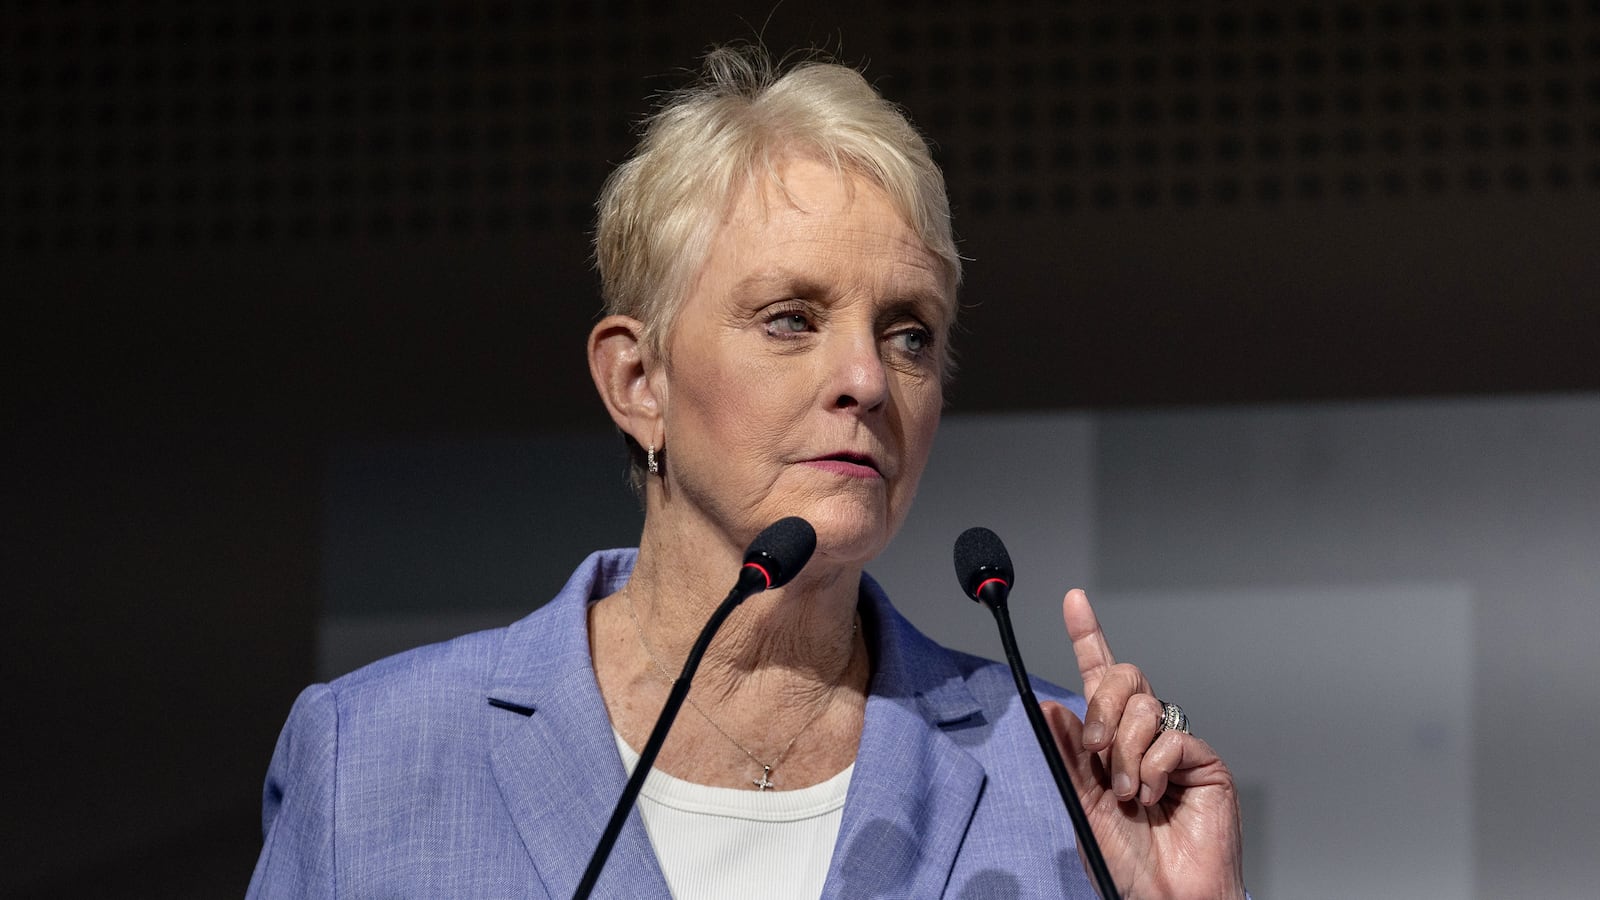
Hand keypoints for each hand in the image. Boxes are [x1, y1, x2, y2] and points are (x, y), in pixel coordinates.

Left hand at [1041, 589, 1245, 899]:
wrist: (1164, 894)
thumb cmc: (1126, 858)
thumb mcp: (1081, 802)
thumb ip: (1068, 754)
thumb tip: (1052, 707)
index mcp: (1108, 741)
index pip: (1099, 678)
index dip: (1089, 635)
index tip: (1074, 601)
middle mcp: (1142, 736)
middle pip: (1123, 679)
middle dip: (1104, 706)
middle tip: (1097, 750)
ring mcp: (1174, 745)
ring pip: (1145, 707)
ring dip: (1126, 752)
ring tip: (1129, 795)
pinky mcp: (1204, 761)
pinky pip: (1172, 738)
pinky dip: (1154, 768)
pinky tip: (1155, 798)